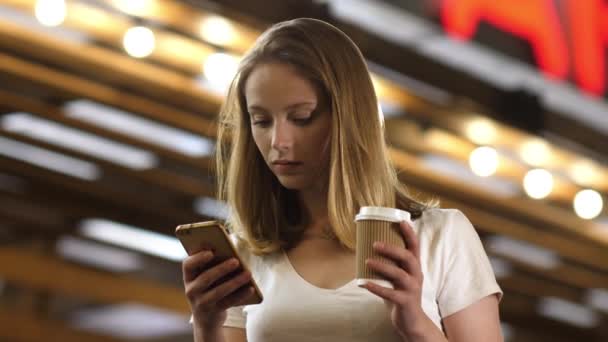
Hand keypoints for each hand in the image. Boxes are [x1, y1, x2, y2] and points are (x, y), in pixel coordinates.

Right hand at [182, 250, 255, 328]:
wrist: (206, 318)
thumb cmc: (210, 288)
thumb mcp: (207, 278)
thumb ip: (213, 266)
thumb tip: (232, 254)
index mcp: (189, 277)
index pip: (188, 265)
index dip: (198, 258)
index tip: (211, 252)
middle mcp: (191, 290)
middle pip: (205, 278)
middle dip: (222, 269)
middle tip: (236, 261)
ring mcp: (201, 303)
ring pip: (219, 291)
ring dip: (235, 282)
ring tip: (248, 273)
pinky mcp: (213, 312)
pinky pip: (228, 302)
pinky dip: (241, 295)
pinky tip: (251, 288)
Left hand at [361, 221, 426, 338]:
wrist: (412, 321)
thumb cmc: (401, 295)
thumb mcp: (398, 277)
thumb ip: (389, 265)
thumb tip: (365, 249)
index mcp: (414, 267)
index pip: (415, 247)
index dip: (410, 233)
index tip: (401, 221)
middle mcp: (416, 276)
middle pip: (408, 258)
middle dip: (392, 249)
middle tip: (375, 244)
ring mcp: (412, 289)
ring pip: (399, 274)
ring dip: (382, 266)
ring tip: (367, 261)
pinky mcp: (405, 302)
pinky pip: (391, 294)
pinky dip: (377, 288)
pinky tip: (364, 283)